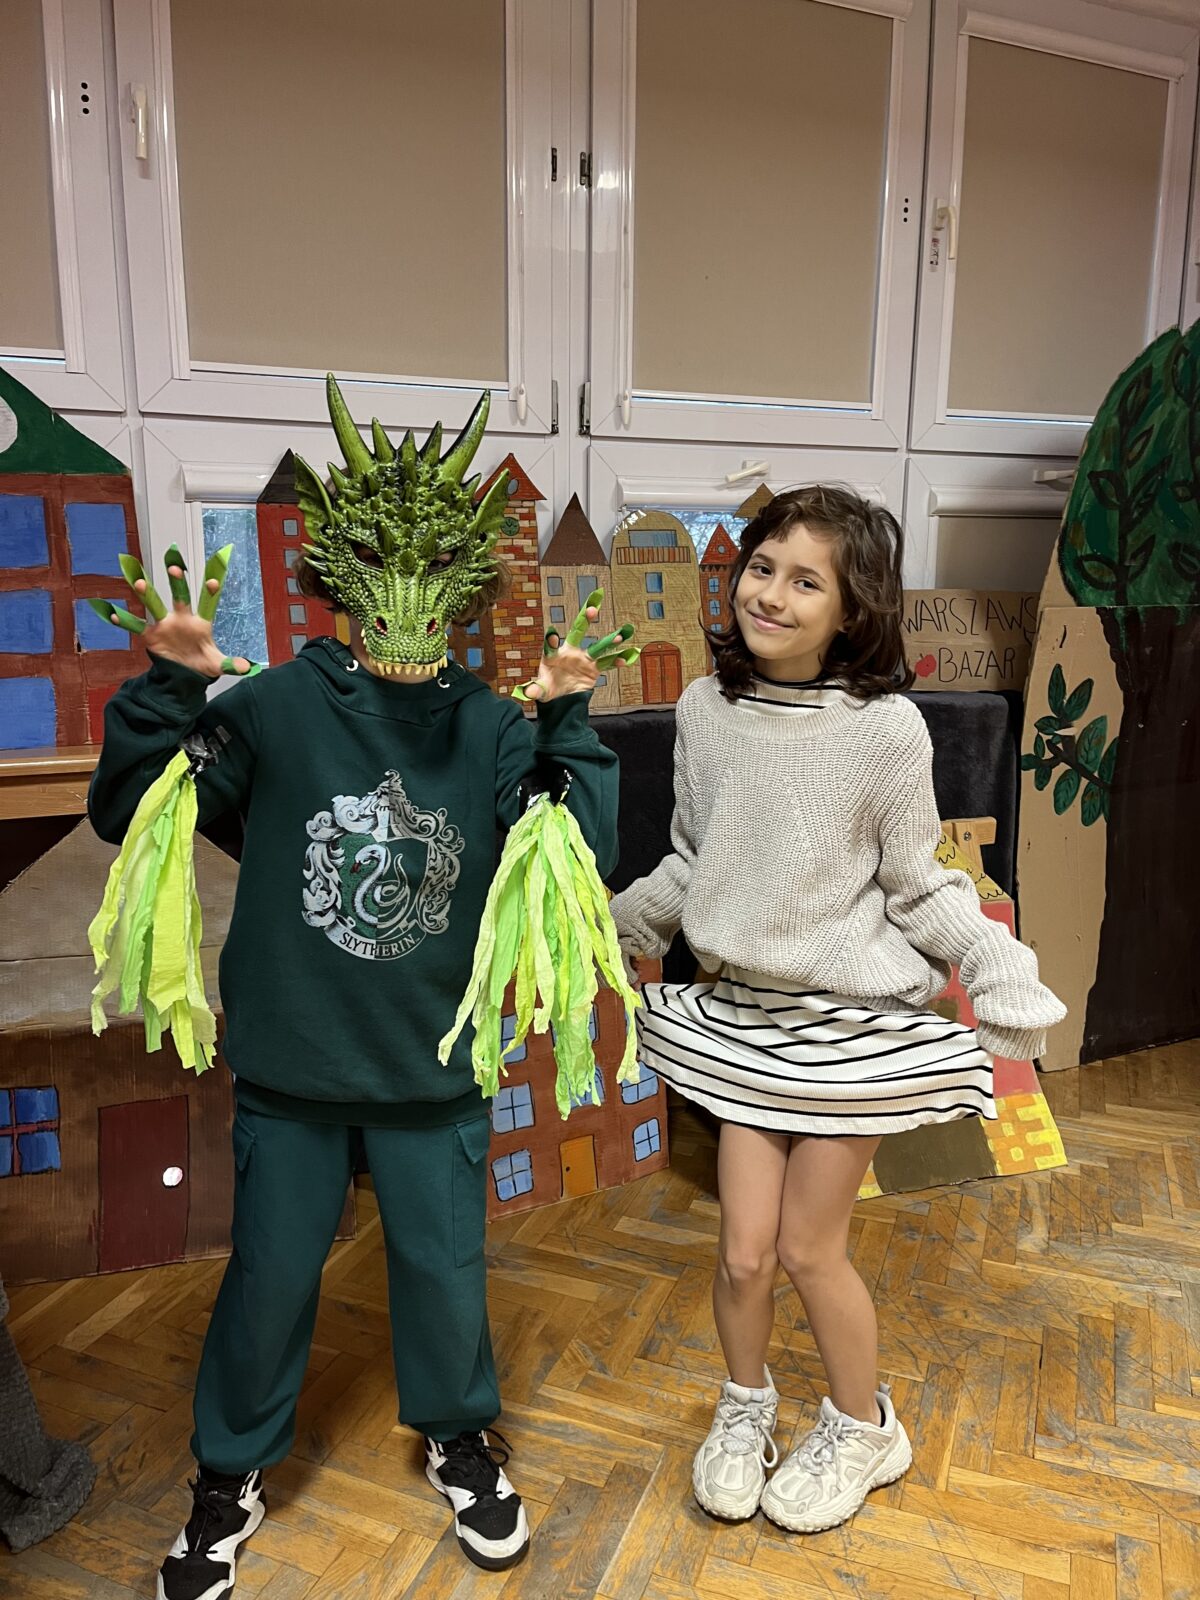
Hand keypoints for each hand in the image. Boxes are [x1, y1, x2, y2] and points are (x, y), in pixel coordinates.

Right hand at [87, 546, 260, 677]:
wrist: (183, 674)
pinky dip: (124, 620)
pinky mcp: (150, 635)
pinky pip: (135, 626)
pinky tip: (111, 613)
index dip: (210, 592)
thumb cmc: (202, 664)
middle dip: (177, 582)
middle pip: (180, 596)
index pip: (207, 603)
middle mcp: (181, 618)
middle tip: (175, 567)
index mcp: (200, 621)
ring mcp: (164, 624)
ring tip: (138, 581)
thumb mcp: (217, 665)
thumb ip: (231, 664)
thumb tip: (247, 668)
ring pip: (154, 604)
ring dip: (147, 593)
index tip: (214, 580)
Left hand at [515, 588, 640, 702]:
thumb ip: (536, 690)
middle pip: (577, 632)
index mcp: (553, 655)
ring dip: (609, 641)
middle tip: (592, 608)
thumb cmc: (548, 690)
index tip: (551, 633)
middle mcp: (570, 652)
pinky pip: (607, 664)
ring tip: (621, 634)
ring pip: (598, 647)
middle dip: (585, 620)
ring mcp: (583, 659)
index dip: (551, 639)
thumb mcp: (541, 691)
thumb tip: (528, 692)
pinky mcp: (593, 669)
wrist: (561, 699)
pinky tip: (628, 656)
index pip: (551, 644)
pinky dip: (617, 661)